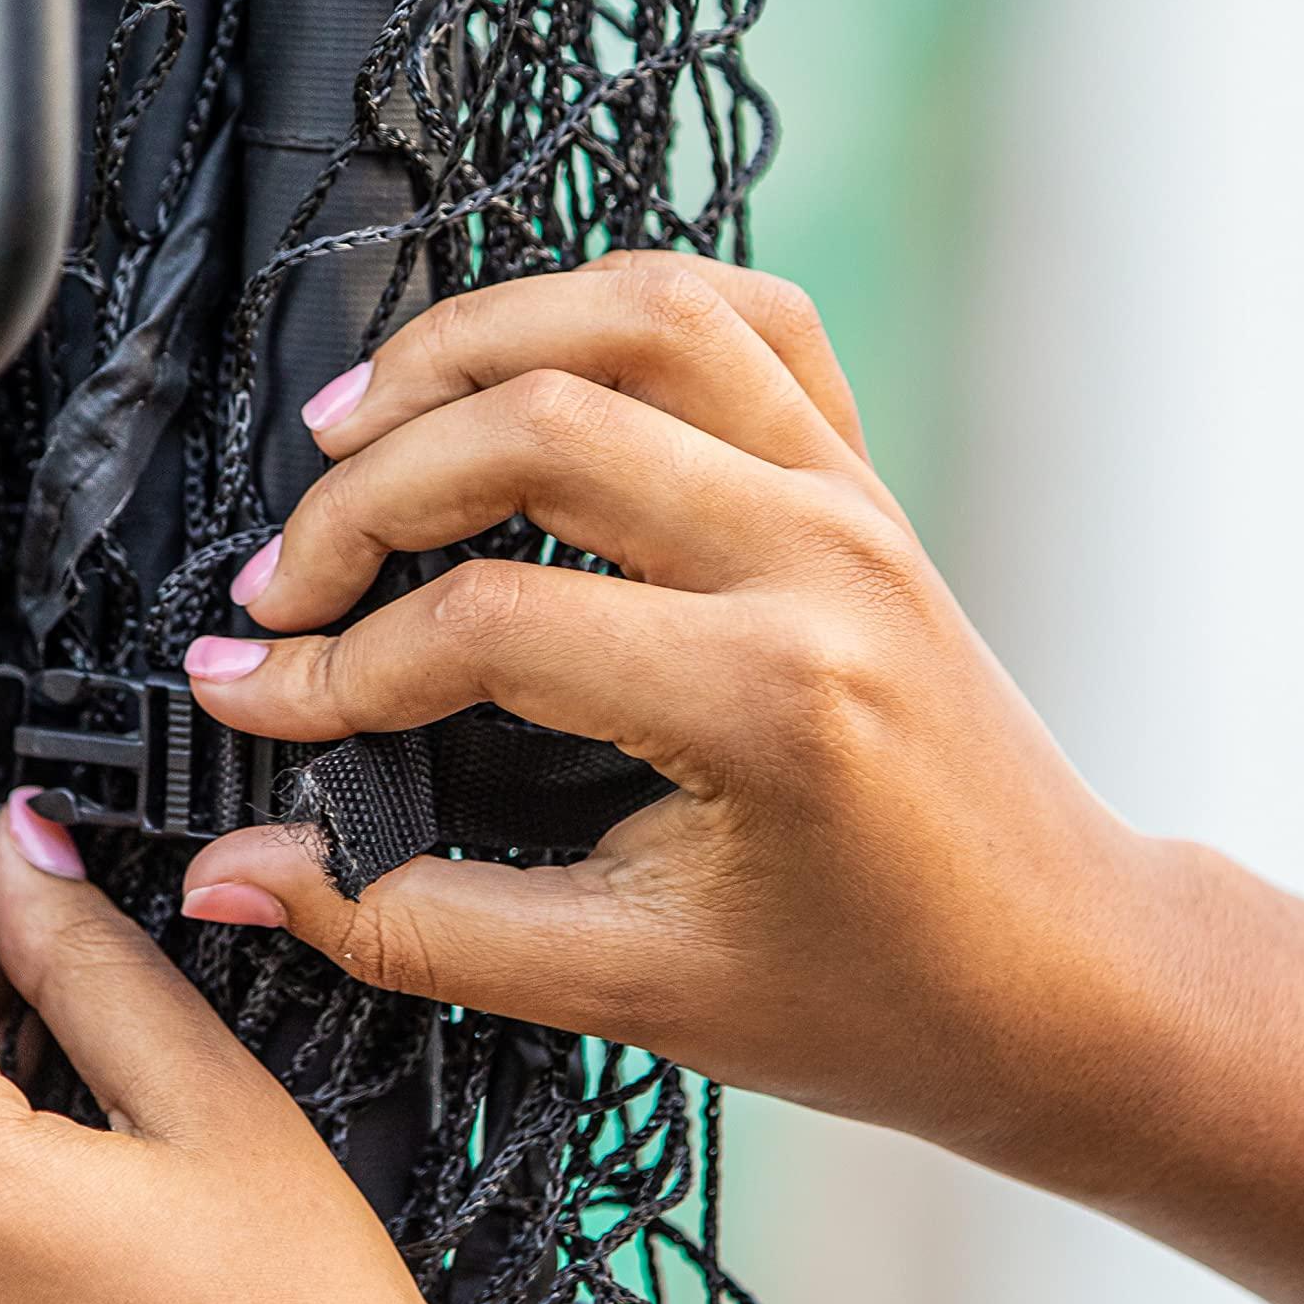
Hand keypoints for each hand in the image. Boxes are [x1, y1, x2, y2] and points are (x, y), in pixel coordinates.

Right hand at [174, 254, 1303, 1303]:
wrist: (1067, 973)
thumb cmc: (875, 999)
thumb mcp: (626, 988)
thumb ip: (408, 924)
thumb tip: (235, 872)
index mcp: (767, 698)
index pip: (484, 625)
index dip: (333, 667)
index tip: (251, 699)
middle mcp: (814, 557)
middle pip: (536, 426)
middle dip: (365, 496)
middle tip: (282, 586)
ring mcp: (848, 493)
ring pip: (634, 315)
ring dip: (467, 346)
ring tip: (352, 427)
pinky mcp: (859, 472)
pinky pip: (739, 313)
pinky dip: (609, 304)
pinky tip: (521, 363)